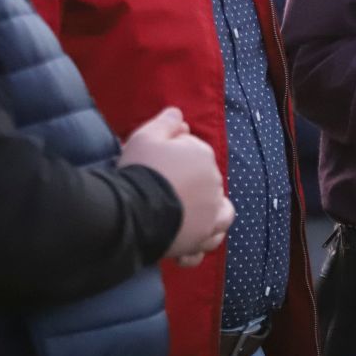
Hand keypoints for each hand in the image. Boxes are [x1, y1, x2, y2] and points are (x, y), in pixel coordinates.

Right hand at [119, 107, 234, 264]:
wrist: (135, 210)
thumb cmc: (140, 169)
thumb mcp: (147, 135)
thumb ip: (166, 122)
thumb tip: (179, 115)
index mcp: (203, 155)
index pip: (193, 152)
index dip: (174, 156)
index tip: (156, 163)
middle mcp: (214, 184)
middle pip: (206, 181)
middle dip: (189, 183)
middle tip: (161, 188)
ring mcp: (211, 214)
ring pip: (220, 212)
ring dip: (209, 212)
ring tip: (189, 215)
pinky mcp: (203, 238)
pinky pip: (209, 241)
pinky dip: (202, 240)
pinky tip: (190, 240)